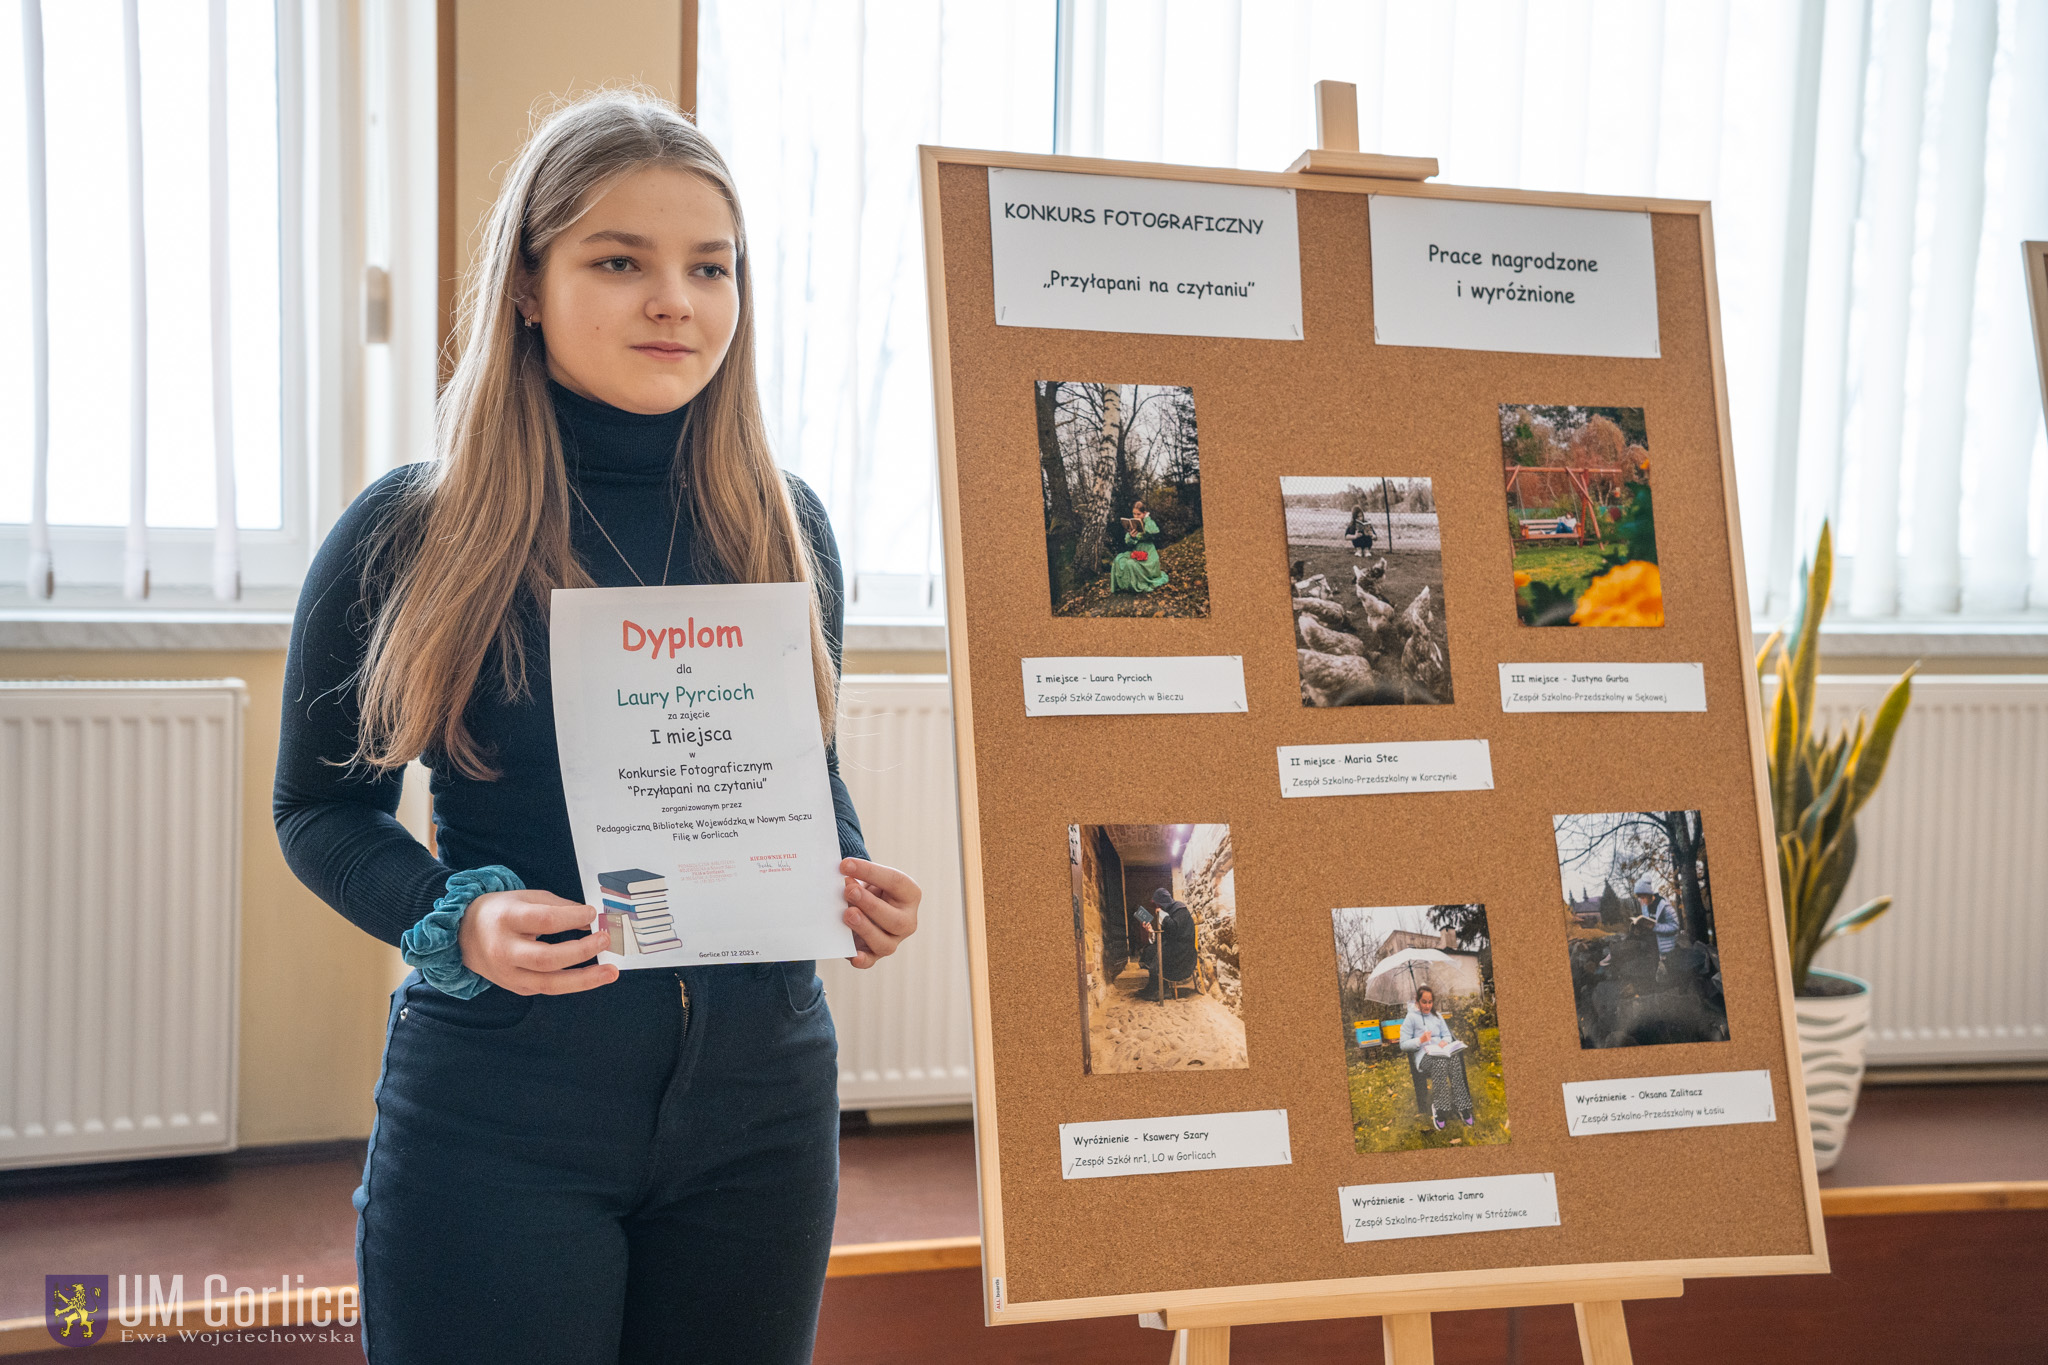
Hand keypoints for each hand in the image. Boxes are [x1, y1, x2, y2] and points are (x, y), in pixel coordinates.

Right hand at [459, 889, 618, 994]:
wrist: (463, 935)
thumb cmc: (500, 912)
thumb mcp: (525, 898)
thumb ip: (558, 907)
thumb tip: (591, 919)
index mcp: (506, 920)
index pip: (544, 921)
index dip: (572, 917)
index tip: (593, 914)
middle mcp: (505, 950)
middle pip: (547, 958)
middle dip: (581, 951)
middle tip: (605, 940)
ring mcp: (508, 974)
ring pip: (549, 983)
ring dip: (584, 979)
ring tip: (610, 972)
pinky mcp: (515, 987)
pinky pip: (547, 988)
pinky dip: (572, 982)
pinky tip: (591, 976)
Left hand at [841, 857, 920, 968]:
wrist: (865, 907)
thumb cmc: (870, 890)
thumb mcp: (870, 879)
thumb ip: (859, 877)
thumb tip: (844, 877)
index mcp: (910, 895)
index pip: (895, 882)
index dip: (870, 873)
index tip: (845, 865)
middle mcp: (907, 920)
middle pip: (895, 919)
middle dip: (870, 905)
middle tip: (848, 891)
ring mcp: (893, 940)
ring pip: (885, 943)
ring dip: (865, 929)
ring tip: (847, 914)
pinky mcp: (875, 954)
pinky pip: (871, 961)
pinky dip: (862, 959)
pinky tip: (853, 955)